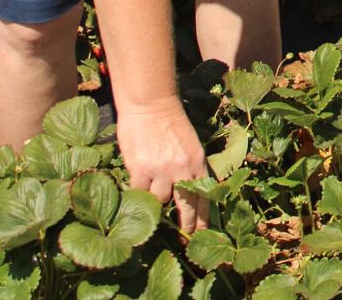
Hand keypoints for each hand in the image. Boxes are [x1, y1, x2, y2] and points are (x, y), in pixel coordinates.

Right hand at [117, 98, 208, 232]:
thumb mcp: (190, 143)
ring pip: (159, 200)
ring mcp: (161, 171)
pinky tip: (136, 188)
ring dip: (156, 198)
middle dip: (186, 224)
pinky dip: (137, 191)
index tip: (202, 232)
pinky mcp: (140, 169)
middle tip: (184, 237)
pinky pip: (139, 192)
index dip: (203, 218)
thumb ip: (190, 166)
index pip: (204, 197)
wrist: (150, 103)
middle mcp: (182, 170)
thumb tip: (188, 190)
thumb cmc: (170, 121)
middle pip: (186, 207)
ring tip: (151, 190)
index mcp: (198, 162)